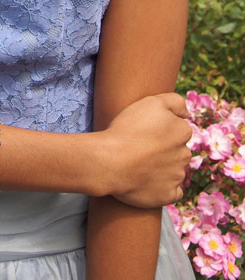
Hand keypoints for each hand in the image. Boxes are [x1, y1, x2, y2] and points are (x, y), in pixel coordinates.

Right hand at [100, 93, 191, 207]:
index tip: (145, 131)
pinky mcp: (168, 195)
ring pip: (174, 170)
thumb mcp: (151, 102)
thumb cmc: (128, 128)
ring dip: (162, 168)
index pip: (178, 130)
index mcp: (182, 132)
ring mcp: (177, 177)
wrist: (110, 161)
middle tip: (141, 147)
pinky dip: (163, 188)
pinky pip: (172, 192)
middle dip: (164, 149)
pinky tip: (148, 182)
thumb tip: (187, 114)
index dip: (161, 130)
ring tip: (139, 164)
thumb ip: (175, 102)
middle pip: (177, 150)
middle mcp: (184, 155)